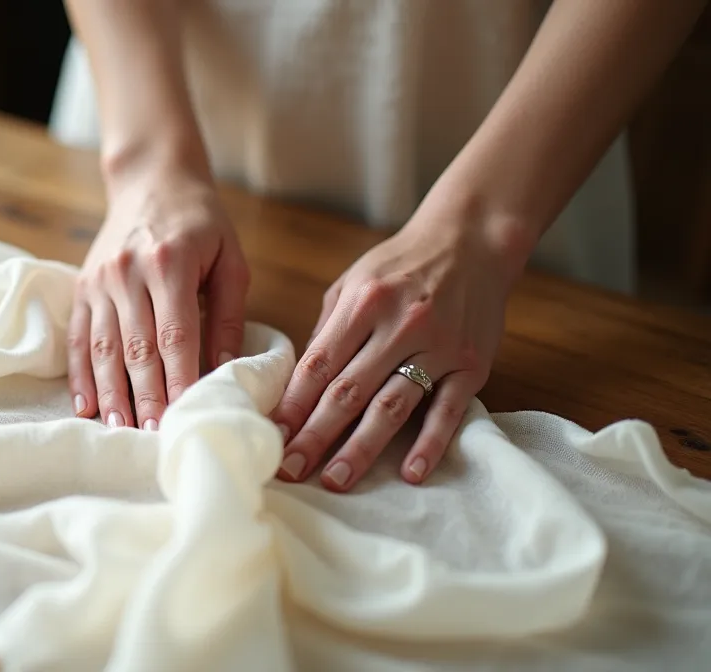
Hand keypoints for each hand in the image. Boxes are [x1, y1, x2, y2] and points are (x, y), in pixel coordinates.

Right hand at [69, 166, 248, 428]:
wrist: (151, 179)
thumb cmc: (201, 222)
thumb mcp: (230, 260)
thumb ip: (229, 315)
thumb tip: (226, 369)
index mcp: (170, 263)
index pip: (176, 335)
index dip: (179, 380)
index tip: (186, 416)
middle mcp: (128, 272)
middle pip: (136, 347)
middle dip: (145, 397)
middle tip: (154, 438)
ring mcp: (99, 279)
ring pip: (102, 347)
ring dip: (110, 393)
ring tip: (119, 430)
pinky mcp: (82, 286)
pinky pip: (77, 337)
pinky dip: (80, 374)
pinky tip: (86, 406)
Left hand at [271, 204, 524, 490]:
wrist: (473, 239)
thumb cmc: (402, 264)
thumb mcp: (354, 282)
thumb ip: (328, 328)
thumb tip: (300, 380)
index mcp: (363, 304)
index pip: (319, 364)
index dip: (293, 404)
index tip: (272, 435)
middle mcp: (399, 325)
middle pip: (348, 391)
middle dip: (315, 435)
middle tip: (291, 470)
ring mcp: (438, 346)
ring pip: (392, 405)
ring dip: (361, 447)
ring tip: (336, 480)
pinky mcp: (472, 364)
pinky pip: (447, 410)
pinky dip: (430, 443)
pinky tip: (409, 472)